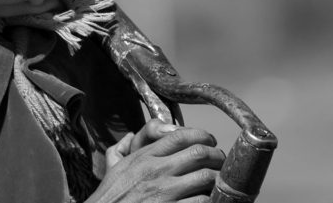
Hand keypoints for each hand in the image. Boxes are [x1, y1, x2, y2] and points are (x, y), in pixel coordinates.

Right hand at [85, 119, 223, 202]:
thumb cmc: (110, 198)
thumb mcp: (112, 169)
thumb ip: (119, 150)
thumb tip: (130, 136)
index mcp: (143, 157)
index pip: (179, 136)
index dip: (201, 135)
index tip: (209, 141)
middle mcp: (155, 171)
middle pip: (198, 153)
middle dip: (216, 156)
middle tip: (221, 162)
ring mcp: (165, 192)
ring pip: (205, 177)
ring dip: (216, 180)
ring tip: (219, 182)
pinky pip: (202, 201)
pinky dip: (210, 200)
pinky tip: (211, 200)